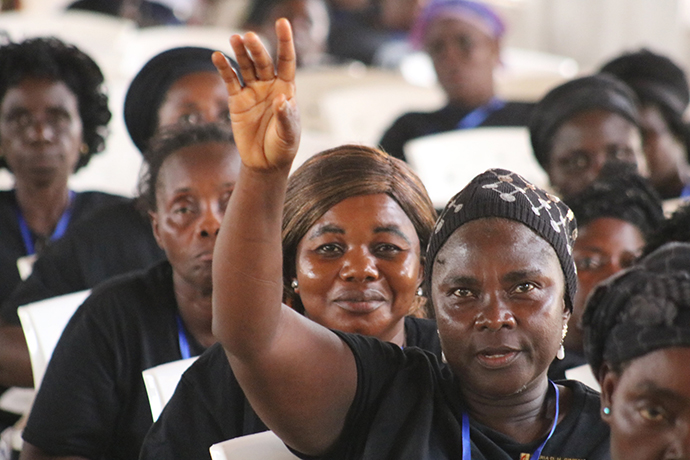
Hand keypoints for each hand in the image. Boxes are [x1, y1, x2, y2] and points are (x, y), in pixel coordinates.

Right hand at [213, 18, 300, 170]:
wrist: (265, 163)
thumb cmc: (283, 148)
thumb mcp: (288, 135)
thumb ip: (286, 117)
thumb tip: (283, 99)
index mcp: (287, 89)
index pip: (286, 60)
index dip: (285, 42)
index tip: (282, 22)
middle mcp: (270, 85)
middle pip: (263, 61)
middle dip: (257, 49)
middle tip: (249, 37)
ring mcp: (252, 91)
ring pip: (246, 66)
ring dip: (240, 52)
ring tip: (235, 39)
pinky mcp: (237, 100)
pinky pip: (230, 80)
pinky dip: (224, 68)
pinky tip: (218, 56)